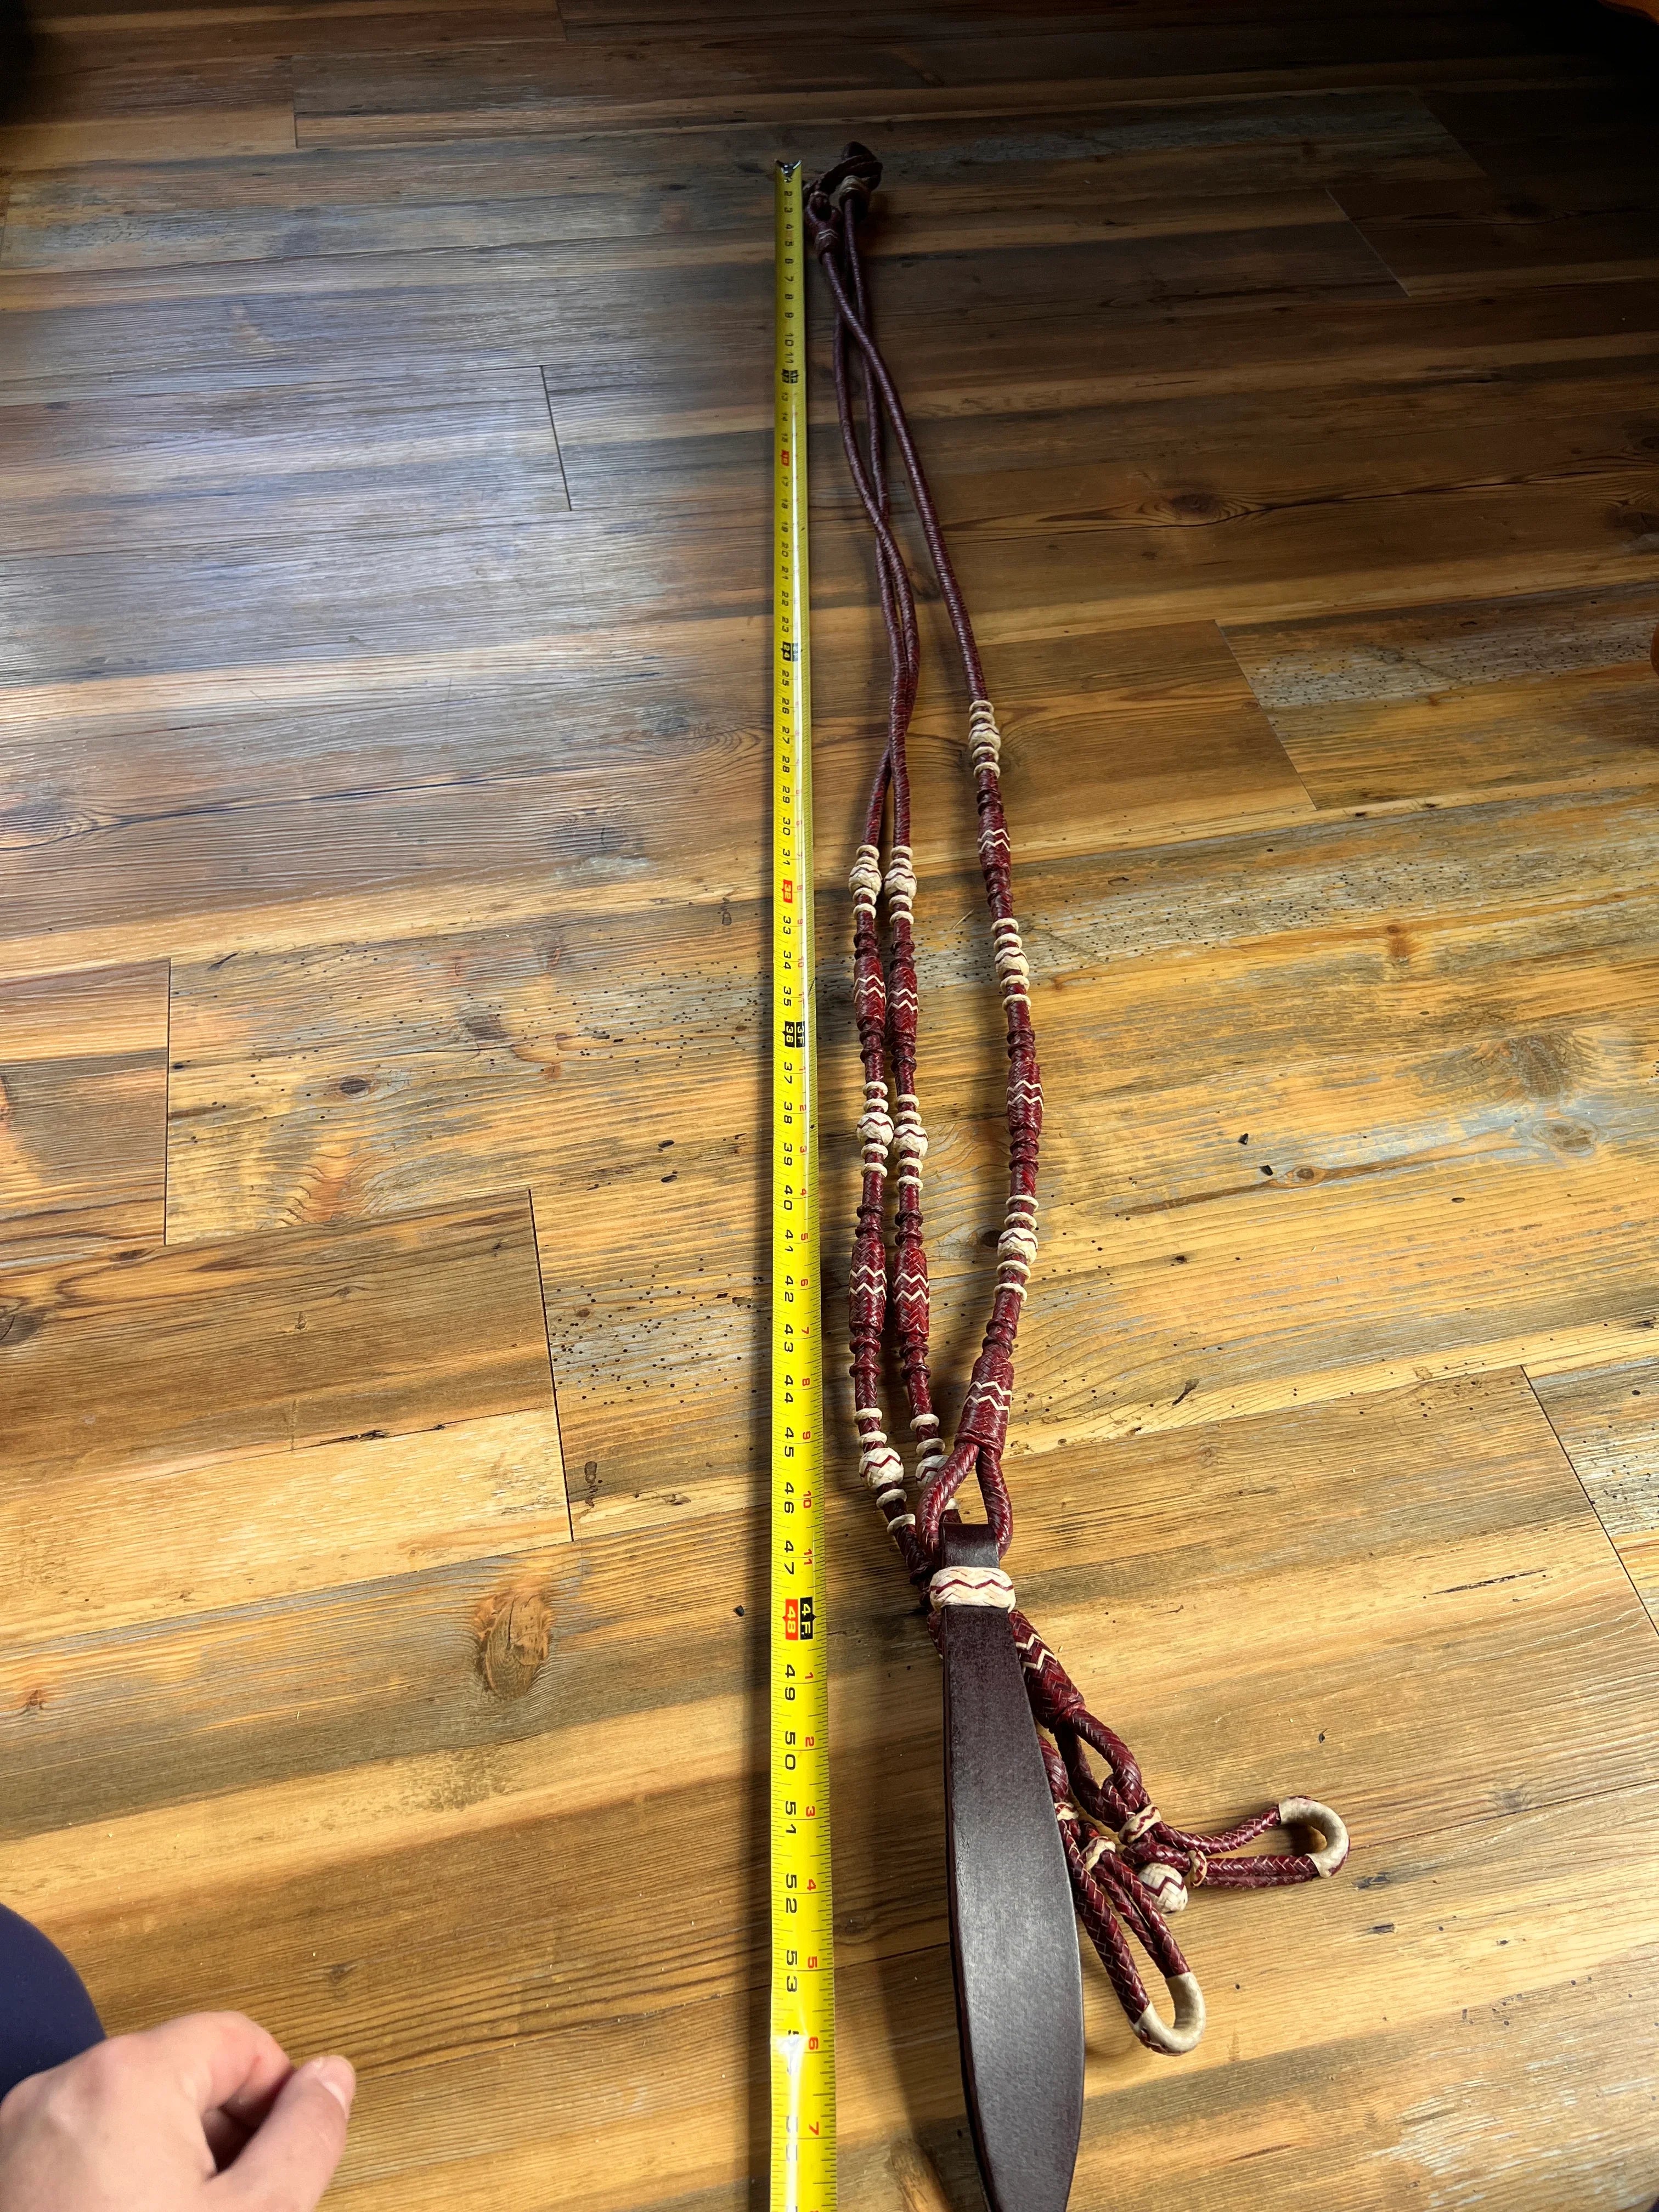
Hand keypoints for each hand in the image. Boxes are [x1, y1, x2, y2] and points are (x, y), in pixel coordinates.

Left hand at [0, 2012, 353, 2209]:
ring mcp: (13, 2137)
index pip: (238, 2041)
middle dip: (220, 2136)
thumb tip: (330, 2078)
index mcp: (129, 2077)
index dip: (277, 2099)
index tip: (281, 2163)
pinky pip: (73, 2154)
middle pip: (178, 2076)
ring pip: (125, 2119)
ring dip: (165, 2164)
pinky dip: (109, 2186)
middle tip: (232, 2209)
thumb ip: (306, 2136)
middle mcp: (61, 2090)